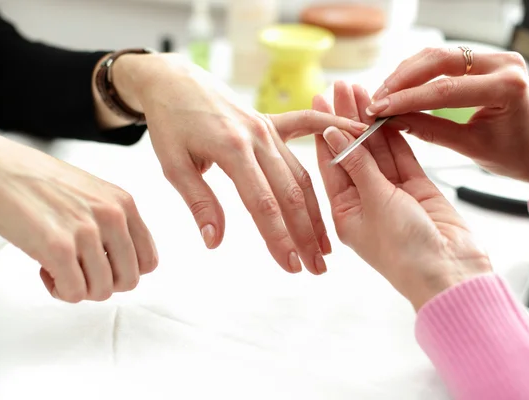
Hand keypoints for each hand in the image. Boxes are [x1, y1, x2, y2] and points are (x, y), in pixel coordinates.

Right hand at [0, 133, 157, 302]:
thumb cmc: (42, 183)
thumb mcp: (94, 193)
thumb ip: (115, 221)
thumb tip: (125, 261)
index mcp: (124, 203)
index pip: (149, 260)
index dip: (125, 271)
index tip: (103, 266)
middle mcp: (112, 216)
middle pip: (129, 280)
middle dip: (103, 284)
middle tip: (79, 271)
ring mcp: (86, 232)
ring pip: (102, 291)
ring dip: (79, 288)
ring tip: (59, 267)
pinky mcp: (58, 247)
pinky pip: (75, 293)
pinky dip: (60, 291)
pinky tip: (45, 270)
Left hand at [114, 53, 367, 274]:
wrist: (174, 81)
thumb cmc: (170, 123)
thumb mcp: (173, 164)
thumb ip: (199, 202)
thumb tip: (215, 242)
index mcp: (232, 150)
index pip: (262, 204)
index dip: (279, 237)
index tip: (291, 266)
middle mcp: (258, 139)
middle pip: (290, 194)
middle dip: (304, 235)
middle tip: (316, 269)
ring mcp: (268, 128)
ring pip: (301, 175)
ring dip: (315, 211)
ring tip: (326, 245)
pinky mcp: (271, 121)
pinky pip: (308, 127)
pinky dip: (334, 130)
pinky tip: (358, 137)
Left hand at [315, 82, 491, 309]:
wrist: (449, 272)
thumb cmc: (404, 249)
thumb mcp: (374, 202)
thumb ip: (358, 165)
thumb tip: (334, 134)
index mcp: (344, 211)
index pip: (330, 164)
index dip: (325, 132)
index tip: (318, 102)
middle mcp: (365, 201)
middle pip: (353, 152)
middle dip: (347, 118)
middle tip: (341, 86)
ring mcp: (391, 194)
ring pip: (377, 151)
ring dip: (370, 122)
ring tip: (362, 90)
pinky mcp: (416, 188)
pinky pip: (401, 156)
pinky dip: (394, 135)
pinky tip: (385, 112)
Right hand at [367, 47, 528, 189]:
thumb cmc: (514, 153)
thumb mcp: (469, 147)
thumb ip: (429, 130)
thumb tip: (394, 120)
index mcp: (506, 88)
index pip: (444, 90)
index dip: (406, 99)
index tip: (379, 109)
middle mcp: (503, 64)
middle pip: (438, 61)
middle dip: (401, 80)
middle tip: (377, 99)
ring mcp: (494, 58)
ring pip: (437, 55)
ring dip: (406, 73)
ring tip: (383, 94)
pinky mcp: (483, 60)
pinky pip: (444, 59)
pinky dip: (418, 72)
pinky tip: (400, 86)